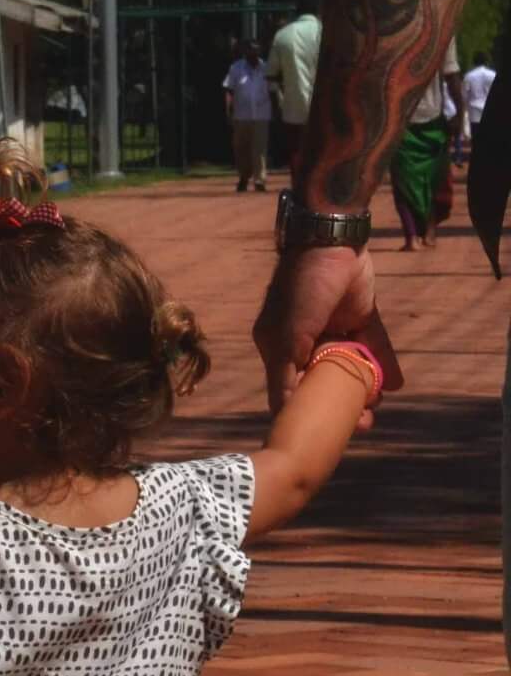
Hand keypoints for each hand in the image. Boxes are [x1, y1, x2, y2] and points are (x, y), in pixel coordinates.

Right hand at [254, 243, 400, 425]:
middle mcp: (305, 342)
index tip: (322, 432)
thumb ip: (286, 374)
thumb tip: (284, 410)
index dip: (305, 412)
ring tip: (376, 408)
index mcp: (280, 348)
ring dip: (363, 387)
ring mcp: (334, 328)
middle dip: (339, 403)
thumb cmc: (300, 291)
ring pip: (349, 366)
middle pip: (323, 380)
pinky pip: (373, 345)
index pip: (290, 388)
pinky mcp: (361, 316)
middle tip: (360, 425)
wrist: (331, 242)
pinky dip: (383, 364)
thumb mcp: (287, 338)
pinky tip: (394, 384)